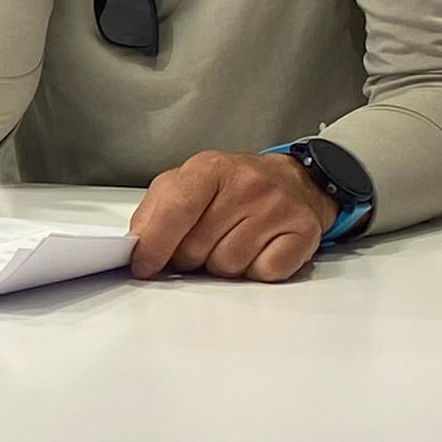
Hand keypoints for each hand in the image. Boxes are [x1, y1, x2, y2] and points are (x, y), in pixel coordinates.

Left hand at [129, 149, 336, 281]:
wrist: (296, 180)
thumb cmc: (234, 186)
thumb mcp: (188, 184)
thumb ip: (156, 212)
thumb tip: (137, 246)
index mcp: (210, 167)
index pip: (175, 211)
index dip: (154, 245)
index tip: (144, 265)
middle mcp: (247, 184)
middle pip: (197, 247)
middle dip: (189, 256)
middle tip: (202, 242)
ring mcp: (278, 208)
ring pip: (228, 266)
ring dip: (222, 265)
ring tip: (232, 241)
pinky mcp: (303, 233)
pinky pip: (263, 274)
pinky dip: (255, 271)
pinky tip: (258, 250)